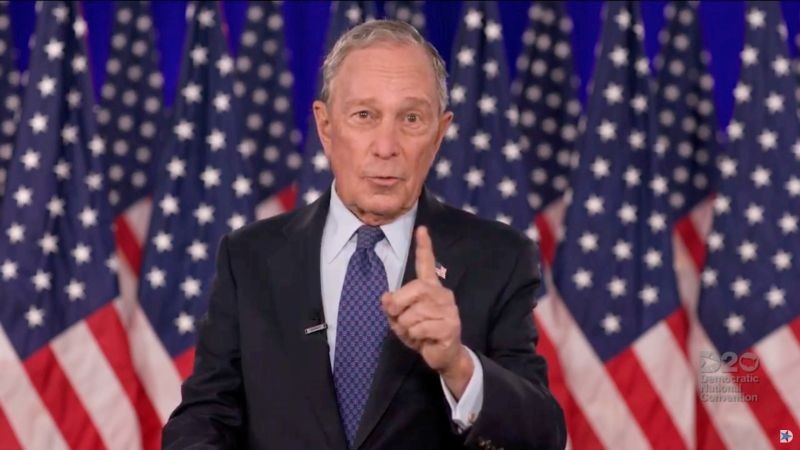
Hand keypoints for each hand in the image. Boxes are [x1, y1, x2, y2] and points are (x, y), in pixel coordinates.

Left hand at [381, 226, 472, 396]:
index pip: (427, 264)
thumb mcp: (400, 319)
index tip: (421, 229)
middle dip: (399, 305)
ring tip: (415, 333)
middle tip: (398, 319)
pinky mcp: (451, 326)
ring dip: (406, 327)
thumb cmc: (421, 334)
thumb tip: (386, 298)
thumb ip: (392, 306)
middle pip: (414, 289)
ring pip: (414, 313)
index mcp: (430, 289)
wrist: (442, 355)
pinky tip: (424, 340)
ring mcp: (449, 310)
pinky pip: (421, 328)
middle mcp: (442, 294)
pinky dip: (415, 337)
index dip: (424, 247)